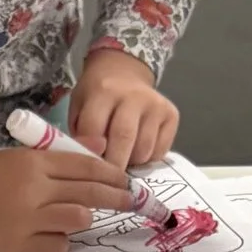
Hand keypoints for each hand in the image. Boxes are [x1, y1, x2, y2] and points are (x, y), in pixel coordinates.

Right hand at [0, 142, 131, 251]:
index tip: (128, 181)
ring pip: (77, 220)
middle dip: (117, 197)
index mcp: (33, 163)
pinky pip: (58, 247)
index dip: (112, 174)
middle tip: (132, 200)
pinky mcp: (17, 247)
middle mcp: (31, 190)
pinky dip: (59, 242)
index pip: (85, 167)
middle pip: (89, 194)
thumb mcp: (23, 156)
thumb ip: (64, 153)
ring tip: (69, 215)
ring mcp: (25, 221)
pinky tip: (47, 233)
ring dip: (81, 218)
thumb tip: (103, 146)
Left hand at [69, 48, 179, 176]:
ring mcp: (156, 105)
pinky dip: (147, 159)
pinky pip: (160, 151)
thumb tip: (93, 165)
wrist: (123, 71)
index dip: (90, 155)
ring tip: (122, 159)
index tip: (88, 171)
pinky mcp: (171, 114)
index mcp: (103, 91)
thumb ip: (82, 134)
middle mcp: (133, 96)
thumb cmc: (97, 96)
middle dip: (114, 166)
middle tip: (107, 180)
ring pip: (144, 150)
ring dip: (131, 163)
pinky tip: (137, 150)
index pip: (94, 130)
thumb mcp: (79, 107)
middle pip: (123, 139)